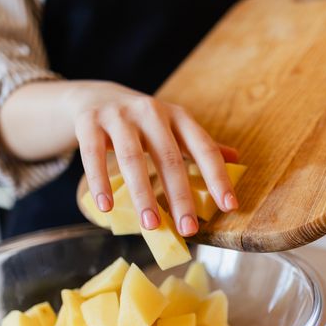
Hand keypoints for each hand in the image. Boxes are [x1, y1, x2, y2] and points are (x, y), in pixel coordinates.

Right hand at [65, 81, 238, 235]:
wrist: (96, 96)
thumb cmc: (143, 122)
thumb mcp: (173, 127)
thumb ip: (199, 145)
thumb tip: (236, 158)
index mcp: (178, 116)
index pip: (203, 148)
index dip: (218, 177)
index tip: (229, 206)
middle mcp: (151, 112)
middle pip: (169, 158)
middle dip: (180, 196)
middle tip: (187, 229)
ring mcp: (119, 116)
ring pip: (132, 158)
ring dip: (142, 195)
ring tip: (151, 225)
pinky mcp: (89, 123)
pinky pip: (94, 156)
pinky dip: (100, 183)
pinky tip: (106, 207)